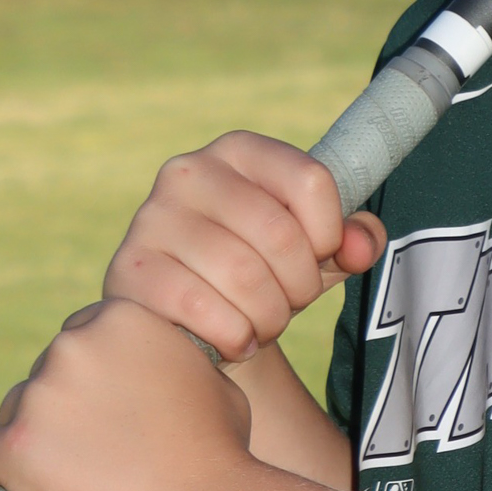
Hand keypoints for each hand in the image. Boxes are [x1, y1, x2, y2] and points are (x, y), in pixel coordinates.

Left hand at [0, 298, 253, 490]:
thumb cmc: (220, 450)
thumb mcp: (209, 377)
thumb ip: (167, 360)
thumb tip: (152, 368)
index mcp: (120, 317)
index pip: (82, 336)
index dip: (97, 376)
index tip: (111, 410)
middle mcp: (72, 345)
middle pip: (45, 373)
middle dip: (65, 407)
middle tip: (100, 450)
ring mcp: (39, 395)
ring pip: (14, 413)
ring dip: (37, 440)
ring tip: (79, 479)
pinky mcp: (14, 447)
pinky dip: (5, 477)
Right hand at [102, 132, 386, 362]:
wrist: (188, 318)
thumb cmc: (261, 271)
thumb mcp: (315, 248)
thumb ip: (354, 238)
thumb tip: (360, 244)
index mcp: (239, 151)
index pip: (312, 181)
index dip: (330, 234)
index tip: (320, 257)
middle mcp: (190, 172)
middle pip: (280, 234)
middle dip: (300, 286)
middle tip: (290, 303)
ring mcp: (153, 218)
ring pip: (243, 276)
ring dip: (269, 317)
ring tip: (263, 322)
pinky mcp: (131, 269)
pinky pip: (201, 308)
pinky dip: (234, 336)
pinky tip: (235, 339)